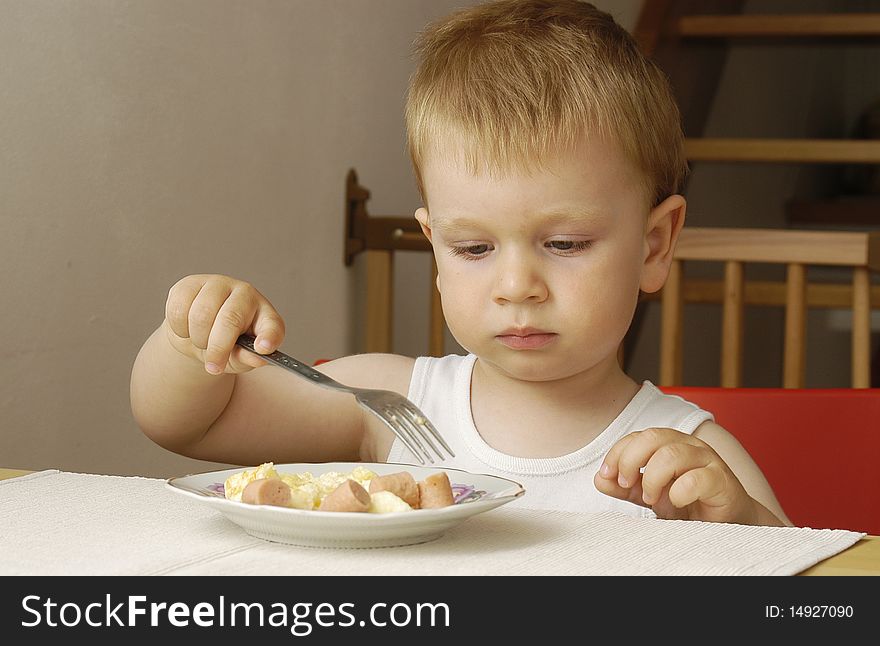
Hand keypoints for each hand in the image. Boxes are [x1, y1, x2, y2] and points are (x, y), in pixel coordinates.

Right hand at [163, 274, 285, 374]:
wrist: (196, 336)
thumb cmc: (225, 346)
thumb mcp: (239, 358)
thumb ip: (248, 358)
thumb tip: (257, 357)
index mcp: (265, 315)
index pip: (273, 325)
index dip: (269, 336)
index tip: (263, 349)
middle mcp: (245, 294)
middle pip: (230, 319)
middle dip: (218, 348)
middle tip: (213, 367)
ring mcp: (218, 284)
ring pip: (201, 315)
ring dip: (197, 339)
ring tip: (202, 342)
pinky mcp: (190, 284)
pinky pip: (179, 309)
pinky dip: (180, 328)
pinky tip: (187, 329)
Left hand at [594, 427, 756, 523]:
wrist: (725, 523)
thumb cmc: (687, 503)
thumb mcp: (648, 494)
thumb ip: (625, 486)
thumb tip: (599, 479)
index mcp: (669, 444)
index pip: (638, 436)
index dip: (618, 453)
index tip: (607, 475)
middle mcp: (688, 446)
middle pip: (653, 437)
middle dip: (631, 460)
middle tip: (627, 484)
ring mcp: (707, 461)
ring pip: (672, 454)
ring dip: (653, 478)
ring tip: (650, 498)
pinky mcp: (722, 481)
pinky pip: (697, 479)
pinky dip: (679, 492)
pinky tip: (675, 502)